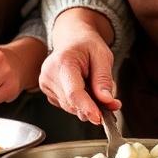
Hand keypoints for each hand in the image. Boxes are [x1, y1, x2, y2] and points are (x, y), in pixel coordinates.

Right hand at [38, 8, 119, 124]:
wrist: (71, 38)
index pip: (73, 92)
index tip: (99, 118)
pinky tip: (83, 89)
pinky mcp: (47, 90)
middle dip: (93, 107)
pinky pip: (66, 105)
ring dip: (87, 105)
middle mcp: (49, 73)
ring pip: (70, 107)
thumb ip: (104, 79)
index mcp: (63, 61)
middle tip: (112, 103)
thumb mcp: (102, 56)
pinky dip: (78, 103)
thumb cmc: (87, 44)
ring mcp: (45, 83)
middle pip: (73, 103)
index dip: (87, 107)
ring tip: (95, 89)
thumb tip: (107, 101)